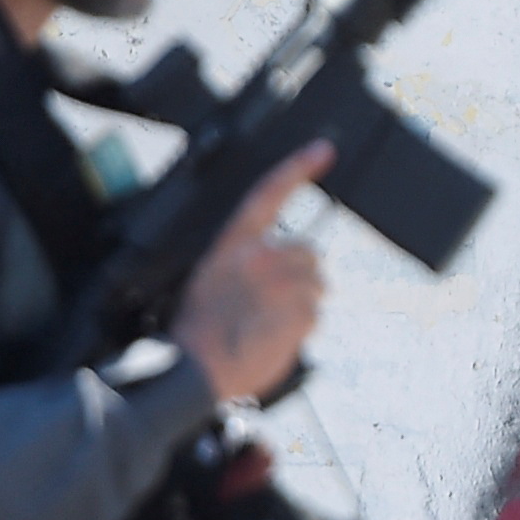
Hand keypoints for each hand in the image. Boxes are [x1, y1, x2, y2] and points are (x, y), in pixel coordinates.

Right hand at [171, 143, 331, 401]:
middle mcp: (257, 255)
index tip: (323, 150)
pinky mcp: (297, 311)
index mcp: (232, 244)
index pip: (268, 193)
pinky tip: (275, 336)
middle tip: (276, 303)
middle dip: (302, 276)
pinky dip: (301, 328)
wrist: (196, 370)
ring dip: (303, 304)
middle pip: (309, 252)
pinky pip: (315, 315)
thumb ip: (243, 261)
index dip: (298, 168)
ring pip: (317, 285)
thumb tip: (277, 262)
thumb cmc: (199, 331)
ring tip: (270, 323)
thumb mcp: (211, 280)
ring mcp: (279, 282)